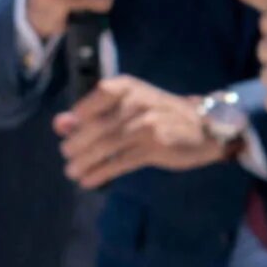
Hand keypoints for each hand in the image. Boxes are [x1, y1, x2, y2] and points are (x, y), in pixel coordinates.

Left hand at [54, 75, 227, 188]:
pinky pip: (121, 161)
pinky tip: (89, 180)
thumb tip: (60, 124)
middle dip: (77, 144)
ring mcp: (147, 125)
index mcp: (126, 87)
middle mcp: (136, 103)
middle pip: (97, 126)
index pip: (94, 98)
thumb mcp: (129, 103)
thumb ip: (94, 111)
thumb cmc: (160, 113)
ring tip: (72, 172)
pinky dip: (101, 172)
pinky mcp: (156, 147)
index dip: (78, 116)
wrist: (205, 125)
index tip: (67, 131)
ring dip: (85, 161)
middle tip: (66, 155)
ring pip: (107, 145)